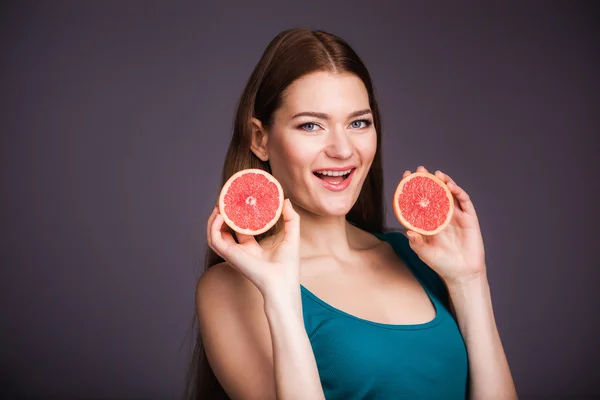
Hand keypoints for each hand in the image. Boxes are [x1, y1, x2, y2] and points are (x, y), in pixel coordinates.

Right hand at [207, 199, 300, 298]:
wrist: (282, 282)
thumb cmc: (288, 266)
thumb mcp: (291, 236)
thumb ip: (291, 218)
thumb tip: (286, 200)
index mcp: (253, 248)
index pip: (241, 229)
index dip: (238, 215)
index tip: (240, 201)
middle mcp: (240, 250)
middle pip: (225, 230)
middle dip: (223, 215)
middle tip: (226, 199)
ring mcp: (233, 253)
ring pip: (215, 234)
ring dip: (214, 219)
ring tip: (219, 205)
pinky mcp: (229, 255)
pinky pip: (214, 239)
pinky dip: (213, 226)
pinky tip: (220, 215)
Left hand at [403, 166, 485, 283]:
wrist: (462, 274)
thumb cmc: (441, 264)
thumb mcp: (424, 254)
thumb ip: (416, 243)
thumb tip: (409, 231)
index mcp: (428, 221)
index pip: (419, 200)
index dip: (413, 188)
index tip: (405, 177)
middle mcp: (441, 215)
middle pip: (434, 193)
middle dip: (427, 180)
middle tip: (420, 169)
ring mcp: (456, 215)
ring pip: (449, 194)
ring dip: (444, 182)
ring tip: (437, 174)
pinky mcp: (469, 218)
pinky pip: (464, 202)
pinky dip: (458, 192)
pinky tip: (451, 186)